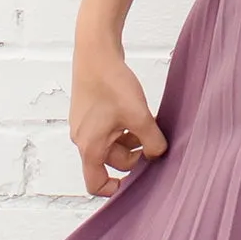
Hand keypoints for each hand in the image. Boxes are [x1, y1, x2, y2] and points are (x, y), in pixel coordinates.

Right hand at [70, 33, 166, 196]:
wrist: (95, 50)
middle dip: (133, 154)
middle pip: (110, 161)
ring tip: (147, 123)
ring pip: (111, 143)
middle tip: (152, 140)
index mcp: (89, 147)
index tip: (135, 181)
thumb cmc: (112, 83)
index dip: (114, 189)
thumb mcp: (139, 116)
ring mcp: (83, 124)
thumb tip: (158, 155)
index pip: (95, 184)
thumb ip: (152, 142)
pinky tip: (136, 112)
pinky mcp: (88, 111)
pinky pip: (108, 129)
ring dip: (130, 139)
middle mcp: (82, 138)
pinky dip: (123, 126)